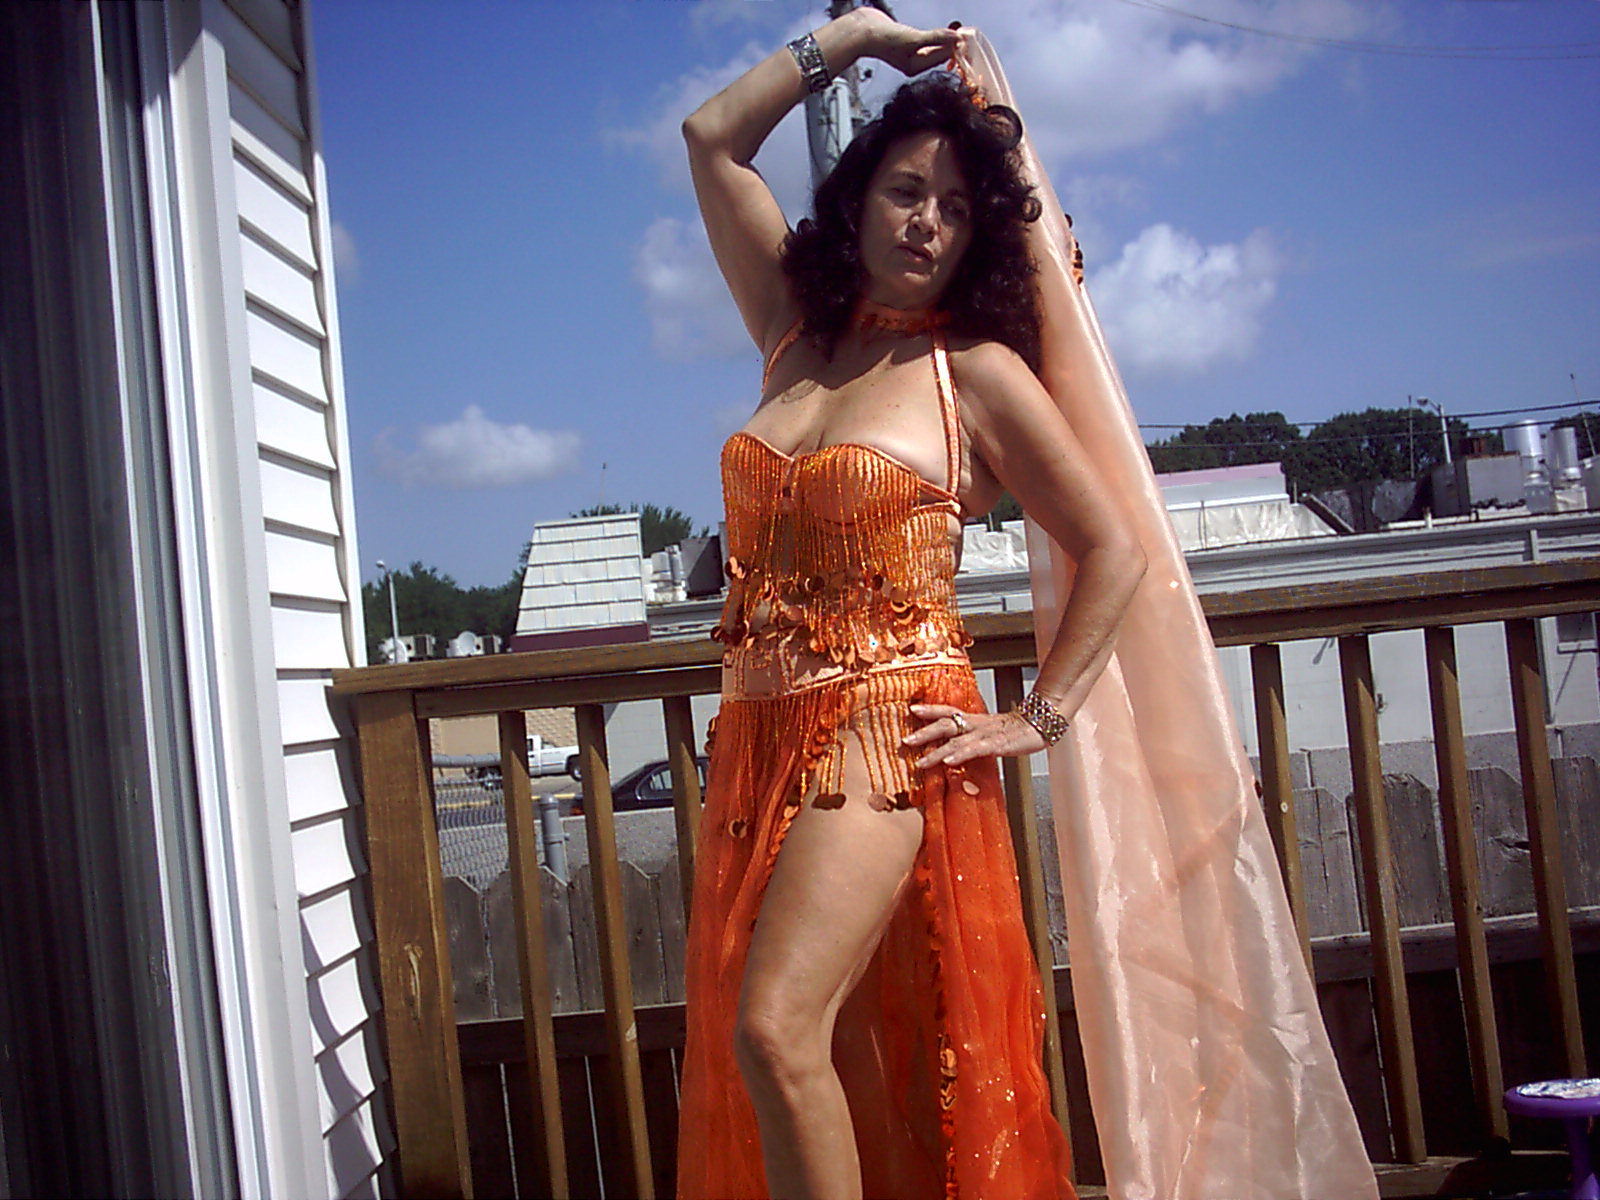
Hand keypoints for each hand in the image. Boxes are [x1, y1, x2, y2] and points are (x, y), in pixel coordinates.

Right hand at [851, 8, 962, 76]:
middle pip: (939, 53)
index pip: (941, 57)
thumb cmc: (883, 39)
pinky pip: (927, 39)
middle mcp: (913, 61)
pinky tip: (944, 30)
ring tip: (957, 30)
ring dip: (944, 39)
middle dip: (951, 44)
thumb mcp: (914, 39)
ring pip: (934, 46)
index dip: (955, 47)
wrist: (863, 30)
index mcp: (915, 66)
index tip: (966, 38)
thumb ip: (936, 38)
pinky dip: (936, 35)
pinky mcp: (906, 41)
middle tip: (965, 33)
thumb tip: (956, 37)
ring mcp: (909, 51)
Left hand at [904, 703, 1045, 768]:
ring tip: (921, 762)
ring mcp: (985, 734)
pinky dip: (960, 754)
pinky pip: (975, 749)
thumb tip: (955, 748)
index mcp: (974, 719)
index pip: (948, 711)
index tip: (912, 710)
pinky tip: (949, 762)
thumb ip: (973, 737)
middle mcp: (976, 724)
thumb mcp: (990, 731)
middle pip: (946, 724)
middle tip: (905, 741)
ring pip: (956, 740)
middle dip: (924, 732)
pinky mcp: (996, 744)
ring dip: (936, 751)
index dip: (930, 710)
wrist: (1040, 725)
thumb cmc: (1014, 730)